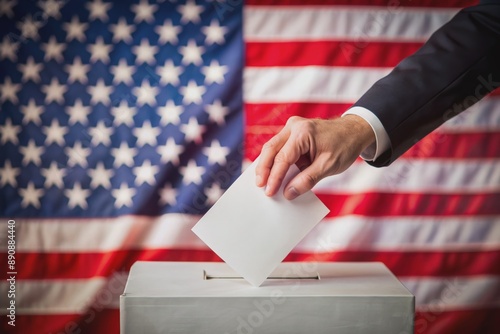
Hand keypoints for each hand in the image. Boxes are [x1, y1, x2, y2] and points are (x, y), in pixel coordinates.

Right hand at [255, 115, 375, 199]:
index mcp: (303, 132)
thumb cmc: (344, 146)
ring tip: (262, 182)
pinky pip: (279, 147)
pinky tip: (272, 174)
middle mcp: (294, 126)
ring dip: (267, 165)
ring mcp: (292, 127)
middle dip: (263, 169)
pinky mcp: (292, 132)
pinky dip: (275, 161)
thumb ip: (307, 180)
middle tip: (260, 186)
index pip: (283, 158)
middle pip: (271, 149)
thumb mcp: (328, 166)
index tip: (270, 192)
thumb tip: (288, 193)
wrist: (354, 131)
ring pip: (272, 147)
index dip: (275, 177)